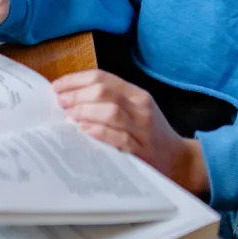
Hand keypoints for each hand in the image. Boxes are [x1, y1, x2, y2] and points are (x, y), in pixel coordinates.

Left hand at [53, 70, 209, 194]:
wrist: (180, 161)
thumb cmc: (150, 134)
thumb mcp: (136, 110)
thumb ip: (111, 101)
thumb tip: (71, 97)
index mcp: (137, 94)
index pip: (103, 77)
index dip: (76, 80)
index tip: (57, 86)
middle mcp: (141, 108)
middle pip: (104, 91)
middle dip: (76, 95)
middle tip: (59, 102)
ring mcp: (142, 130)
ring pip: (111, 111)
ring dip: (84, 111)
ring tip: (68, 115)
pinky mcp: (141, 152)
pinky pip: (118, 137)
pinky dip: (98, 131)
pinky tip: (84, 130)